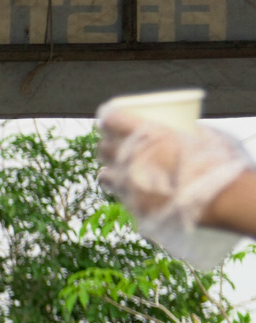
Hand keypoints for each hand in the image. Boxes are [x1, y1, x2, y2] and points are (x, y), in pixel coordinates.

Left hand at [97, 112, 253, 227]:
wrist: (217, 199)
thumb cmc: (217, 162)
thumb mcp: (204, 136)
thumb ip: (190, 131)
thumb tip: (189, 130)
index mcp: (148, 134)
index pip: (111, 120)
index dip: (108, 117)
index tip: (110, 117)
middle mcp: (131, 158)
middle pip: (104, 148)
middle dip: (109, 143)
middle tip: (118, 143)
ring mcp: (128, 184)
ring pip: (105, 174)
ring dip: (112, 168)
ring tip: (122, 167)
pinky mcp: (132, 205)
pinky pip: (119, 194)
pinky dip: (122, 189)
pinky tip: (129, 187)